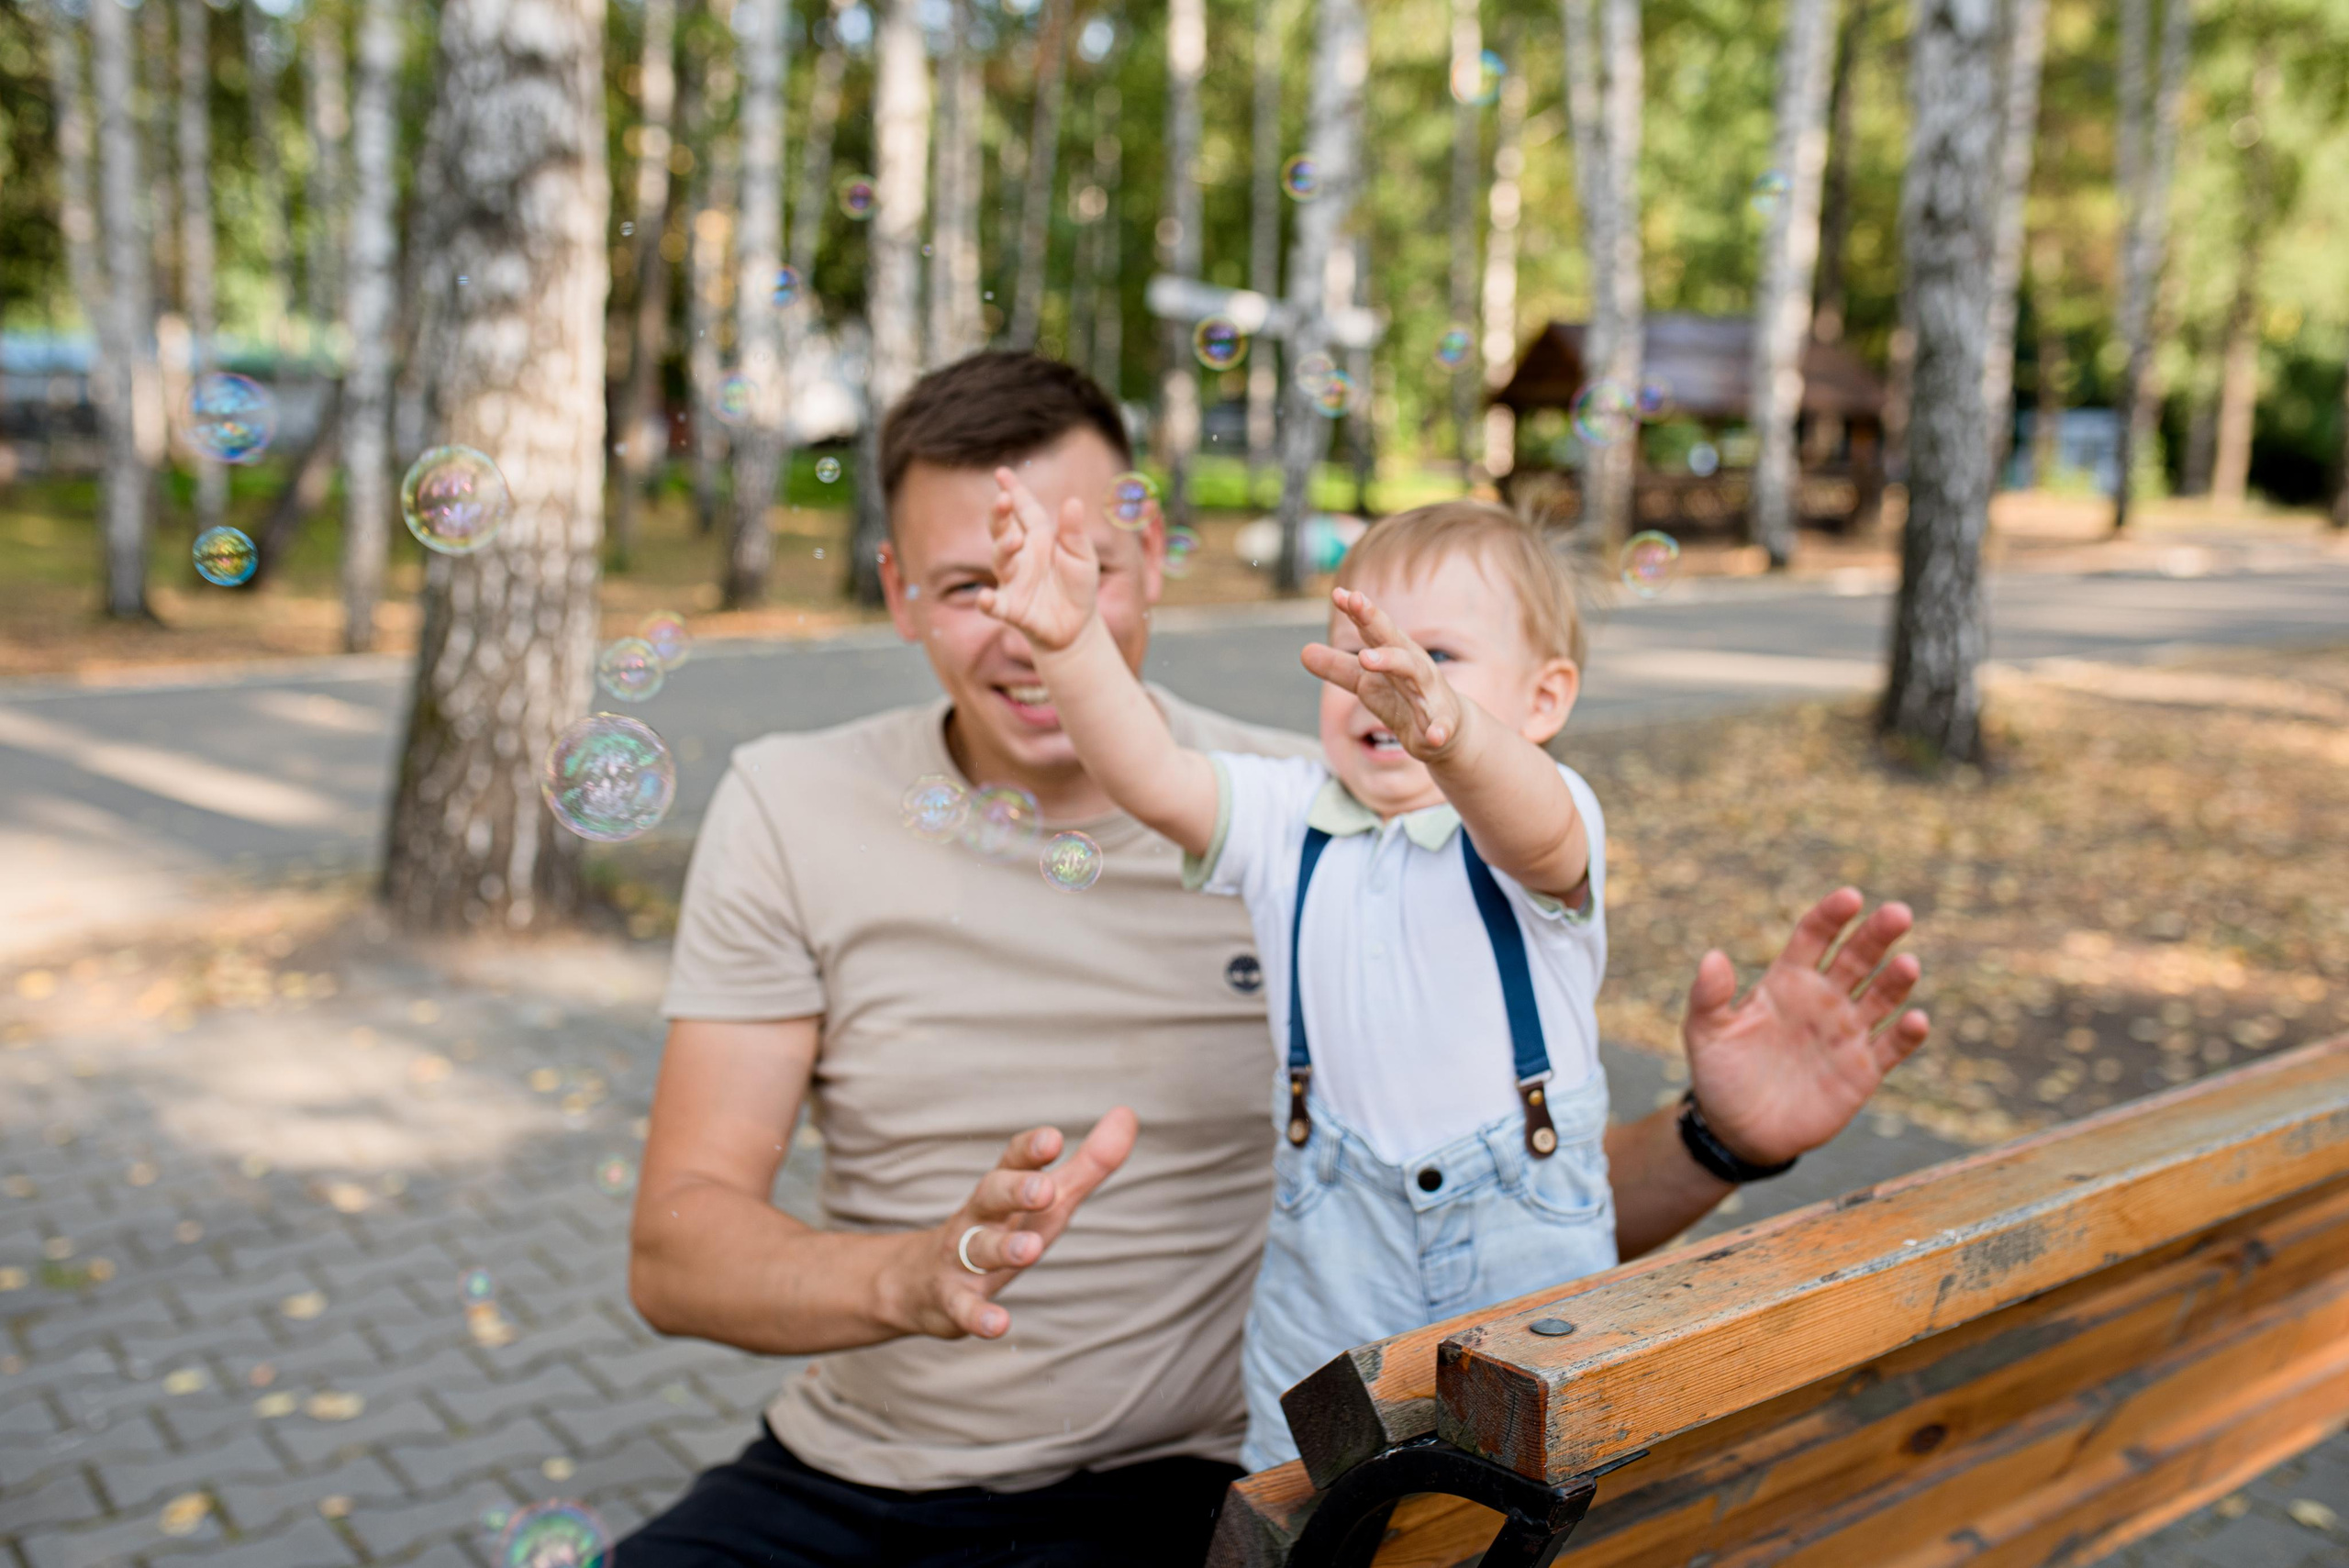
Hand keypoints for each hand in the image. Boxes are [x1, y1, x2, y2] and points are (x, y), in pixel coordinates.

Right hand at [882, 1107, 1136, 1339]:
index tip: (1052, 1138)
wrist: (922, 1282)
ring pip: (979, 1248)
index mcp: (1002, 1189)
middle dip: (1015, 1190)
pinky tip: (999, 1325)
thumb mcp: (1046, 1199)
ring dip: (1003, 1249)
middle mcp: (979, 1217)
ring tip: (1030, 1251)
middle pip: (991, 1195)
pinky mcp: (952, 1300)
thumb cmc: (1002, 1230)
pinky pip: (963, 1308)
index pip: (1012, 1160)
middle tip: (1044, 1190)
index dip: (1030, 1149)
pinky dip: (978, 1316)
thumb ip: (1089, 1162)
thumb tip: (1128, 1114)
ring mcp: (961, 1258)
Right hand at [974, 467, 1099, 654]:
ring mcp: (1013, 580)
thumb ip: (1075, 533)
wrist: (1077, 626)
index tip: (1001, 473)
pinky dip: (988, 602)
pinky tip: (985, 598)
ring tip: (1013, 541)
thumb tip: (1073, 502)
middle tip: (1004, 499)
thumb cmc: (1078, 585)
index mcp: (1039, 537)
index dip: (1014, 491)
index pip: (1025, 509)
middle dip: (1001, 514)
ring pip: (1000, 560)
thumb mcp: (1083, 556)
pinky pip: (995, 604)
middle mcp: (1021, 555)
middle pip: (1005, 529)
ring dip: (1003, 548)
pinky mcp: (1011, 608)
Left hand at [1300, 587, 1470, 758]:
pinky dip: (1439, 729)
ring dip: (1393, 662)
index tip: (1338, 593)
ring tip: (1366, 658)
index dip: (1357, 611)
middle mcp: (1414, 666)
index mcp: (1395, 654)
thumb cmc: (1403, 698)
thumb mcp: (1366, 683)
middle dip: (1376, 621)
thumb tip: (1303, 651)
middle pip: (1394, 640)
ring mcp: (1430, 693)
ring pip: (1415, 672)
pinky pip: (1442, 726)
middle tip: (1356, 602)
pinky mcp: (1443, 723)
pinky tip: (1435, 736)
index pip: (1373, 629)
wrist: (1448, 730)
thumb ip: (1337, 668)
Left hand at [1680, 889, 1929, 1168]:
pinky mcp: (1863, 1070)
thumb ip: (1709, 996)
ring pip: (1880, 997)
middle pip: (1856, 958)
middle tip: (1898, 913)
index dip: (1831, 916)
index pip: (1813, 937)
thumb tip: (1712, 957)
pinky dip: (1906, 1035)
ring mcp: (1846, 1033)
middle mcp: (1823, 999)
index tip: (1850, 897)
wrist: (1738, 1131)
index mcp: (1787, 981)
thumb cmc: (1720, 1074)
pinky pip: (1891, 1047)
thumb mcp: (1705, 1033)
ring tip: (1907, 963)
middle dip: (1877, 935)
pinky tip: (1915, 1020)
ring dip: (1896, 980)